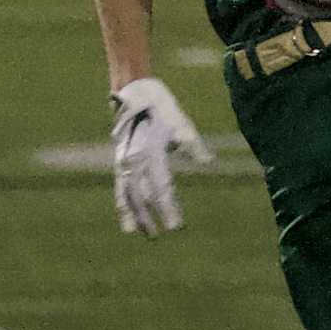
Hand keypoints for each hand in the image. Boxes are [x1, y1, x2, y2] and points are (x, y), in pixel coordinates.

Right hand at [109, 77, 213, 235]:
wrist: (135, 93)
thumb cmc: (162, 110)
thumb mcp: (181, 124)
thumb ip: (193, 146)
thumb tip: (209, 162)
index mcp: (151, 153)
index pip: (161, 188)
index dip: (169, 208)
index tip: (176, 226)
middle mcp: (135, 161)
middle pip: (142, 196)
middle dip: (151, 217)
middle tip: (160, 236)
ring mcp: (125, 163)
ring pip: (128, 195)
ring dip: (134, 215)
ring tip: (141, 233)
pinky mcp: (120, 163)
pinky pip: (120, 188)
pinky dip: (122, 205)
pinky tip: (127, 220)